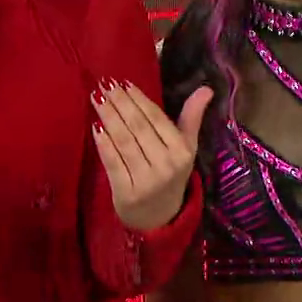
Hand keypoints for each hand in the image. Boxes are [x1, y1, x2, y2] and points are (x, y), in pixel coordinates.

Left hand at [92, 82, 212, 232]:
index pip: (157, 119)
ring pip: (124, 142)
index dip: (139, 100)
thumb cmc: (172, 176)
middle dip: (120, 103)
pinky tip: (95, 126)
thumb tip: (206, 89)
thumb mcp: (187, 148)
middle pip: (138, 128)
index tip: (123, 83)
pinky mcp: (126, 194)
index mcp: (182, 152)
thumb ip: (192, 118)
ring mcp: (146, 181)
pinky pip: (113, 163)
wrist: (160, 218)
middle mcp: (166, 166)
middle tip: (104, 84)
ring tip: (97, 99)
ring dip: (108, 117)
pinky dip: (103, 144)